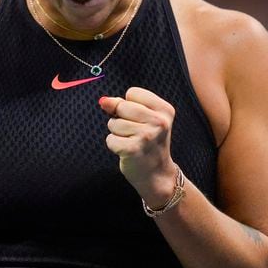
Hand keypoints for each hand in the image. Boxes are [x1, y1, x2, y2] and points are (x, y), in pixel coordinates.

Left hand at [99, 87, 177, 206]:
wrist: (156, 174)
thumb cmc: (148, 142)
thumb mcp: (143, 119)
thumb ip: (122, 104)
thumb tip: (103, 101)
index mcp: (165, 110)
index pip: (132, 93)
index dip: (129, 105)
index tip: (140, 119)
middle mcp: (159, 122)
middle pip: (122, 106)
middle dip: (120, 118)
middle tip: (134, 132)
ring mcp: (146, 136)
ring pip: (113, 123)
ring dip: (117, 133)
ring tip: (132, 142)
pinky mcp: (133, 149)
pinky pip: (110, 139)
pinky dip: (114, 145)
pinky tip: (127, 151)